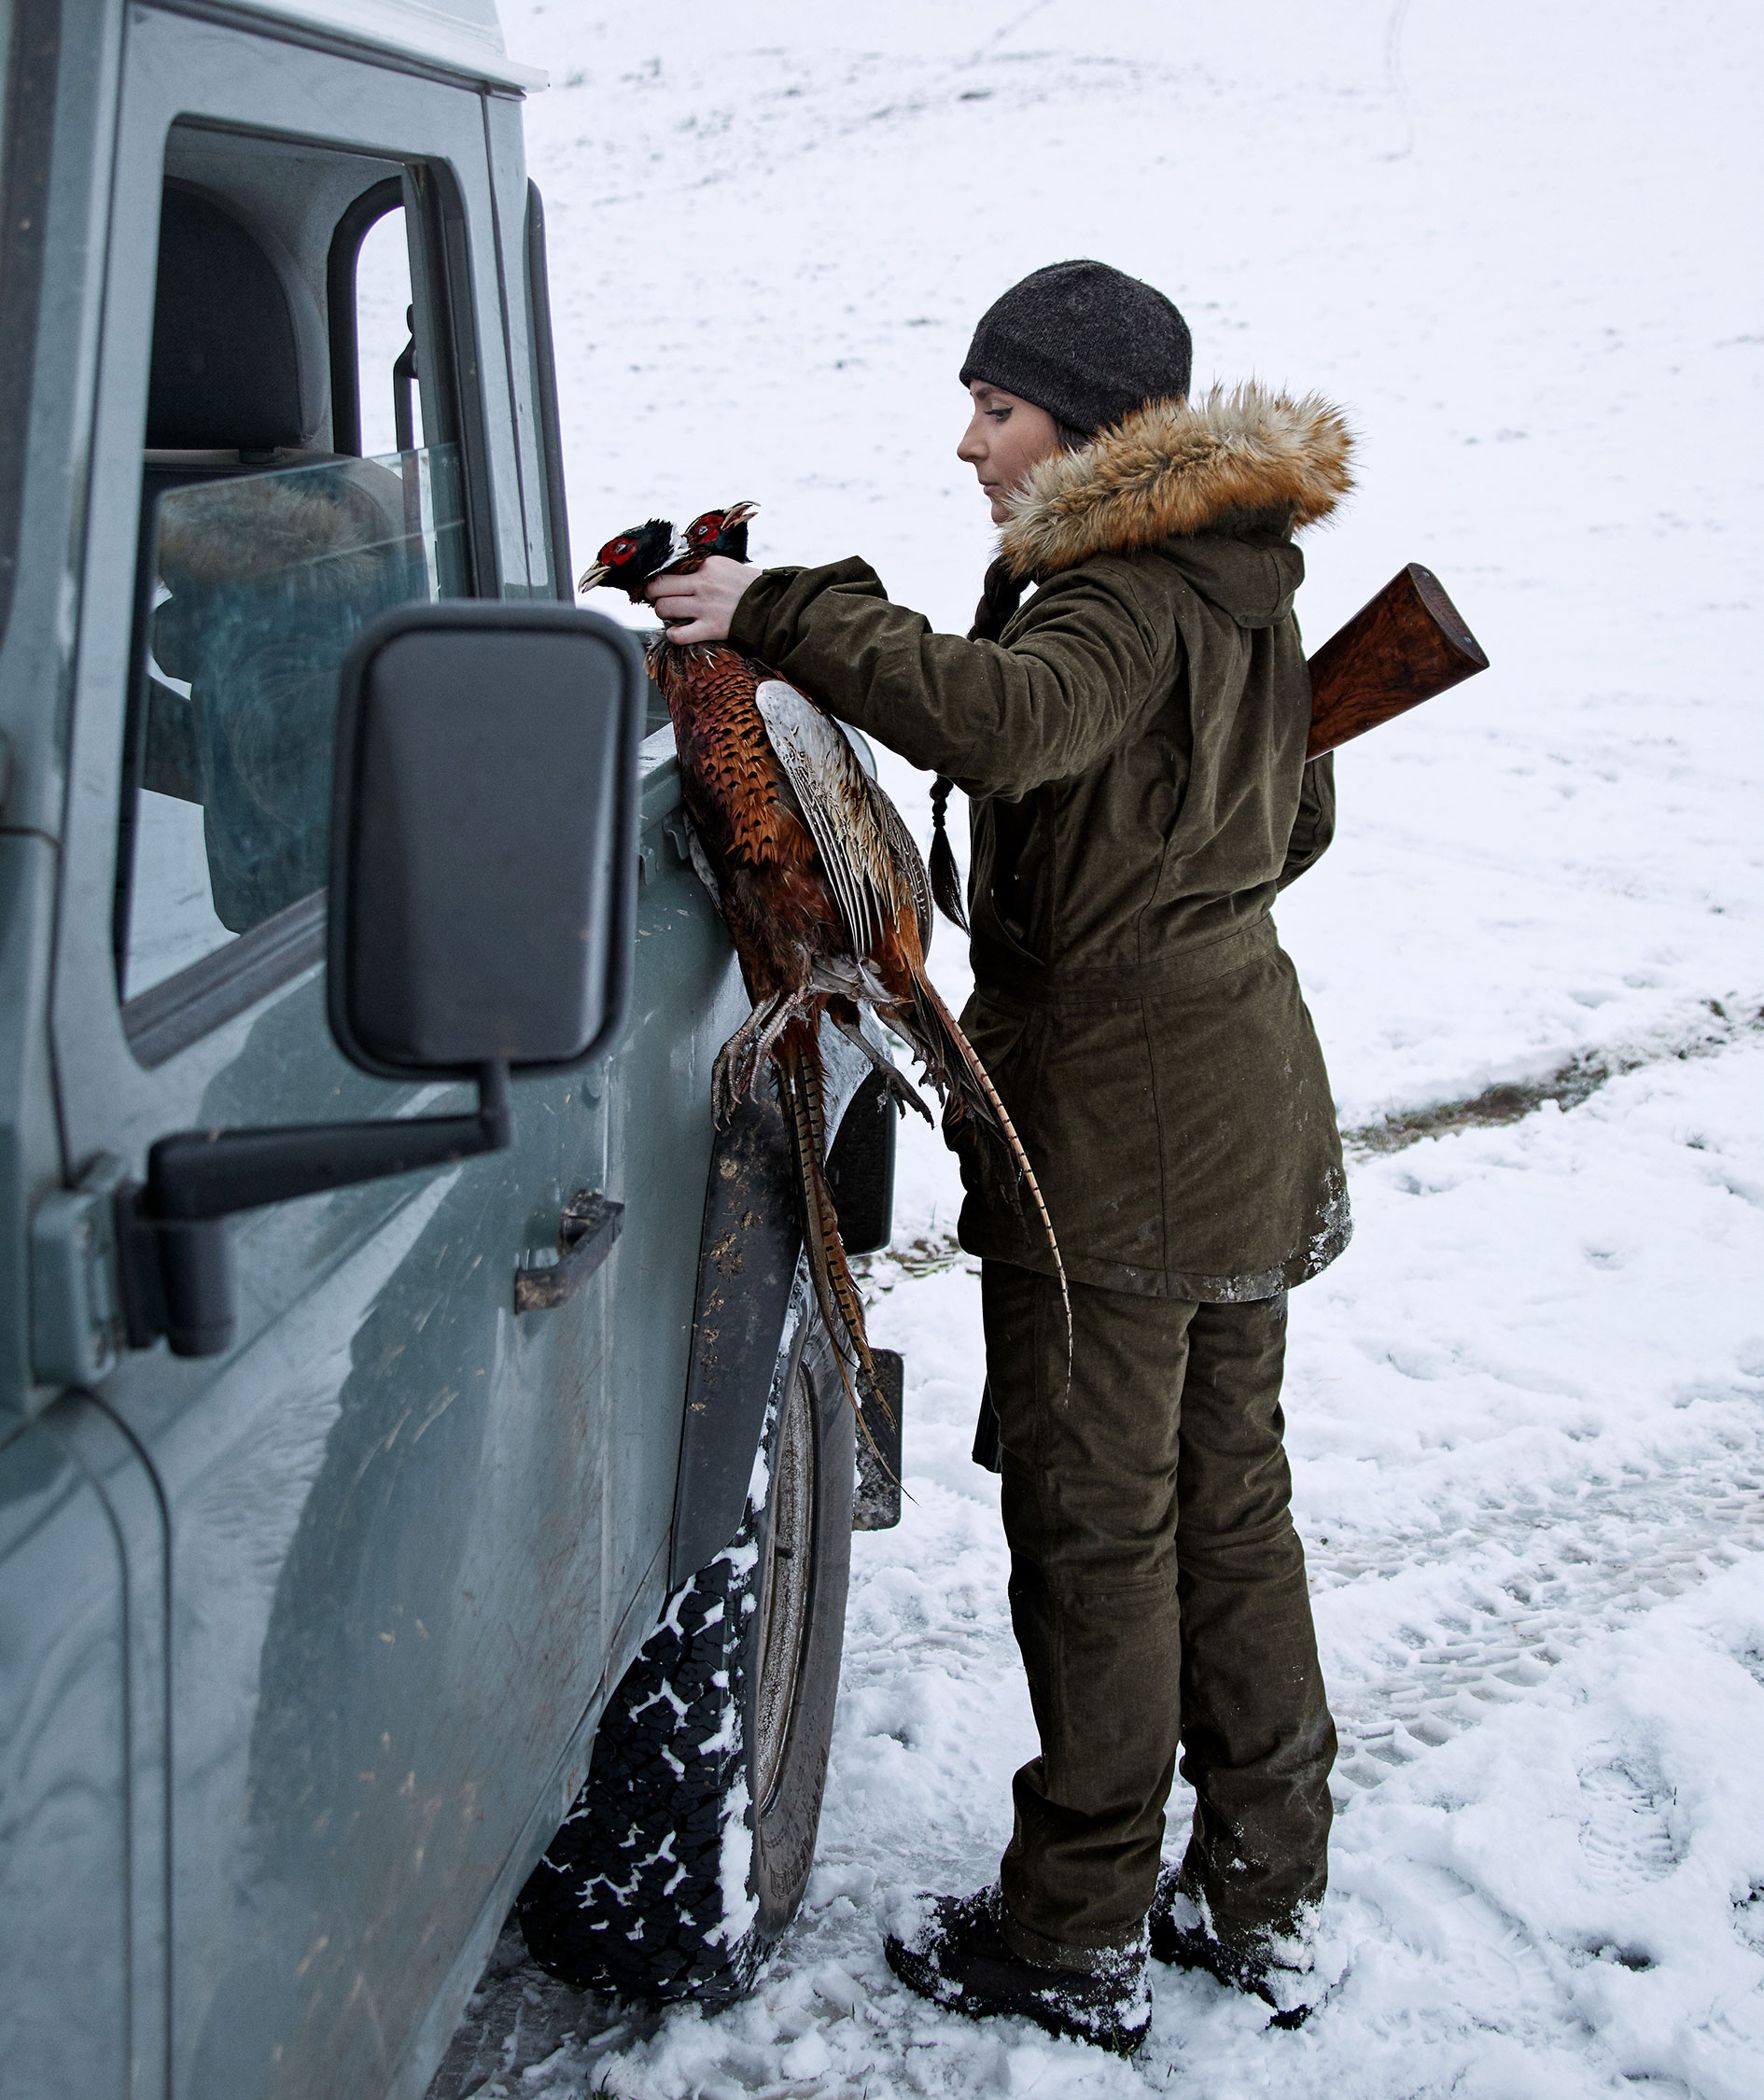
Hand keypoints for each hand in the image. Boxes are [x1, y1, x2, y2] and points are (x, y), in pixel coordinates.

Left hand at [644, 556, 759, 642]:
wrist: (773, 607)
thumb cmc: (748, 589)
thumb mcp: (726, 567)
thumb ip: (703, 568)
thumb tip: (678, 573)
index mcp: (707, 565)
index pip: (670, 567)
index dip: (660, 576)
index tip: (660, 582)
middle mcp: (703, 583)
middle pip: (658, 586)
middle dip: (652, 593)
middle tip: (656, 597)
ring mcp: (706, 606)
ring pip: (664, 608)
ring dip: (662, 613)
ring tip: (670, 614)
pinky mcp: (711, 628)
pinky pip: (679, 634)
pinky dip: (673, 635)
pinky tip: (676, 632)